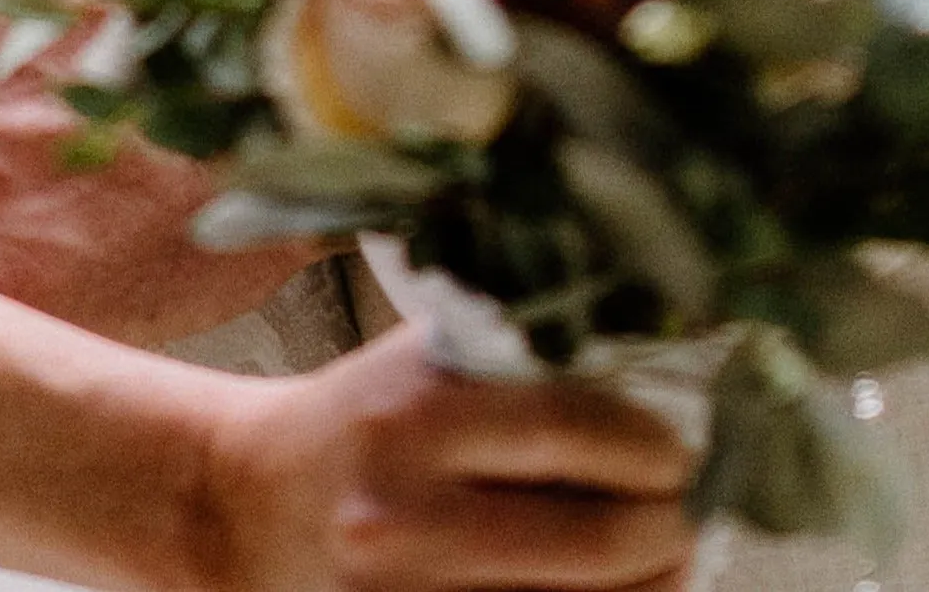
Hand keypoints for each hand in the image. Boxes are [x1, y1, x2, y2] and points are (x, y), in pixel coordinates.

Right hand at [202, 330, 696, 591]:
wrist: (246, 504)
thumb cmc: (360, 421)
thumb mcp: (425, 362)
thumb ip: (525, 360)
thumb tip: (663, 386)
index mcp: (418, 414)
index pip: (583, 430)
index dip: (657, 448)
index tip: (679, 451)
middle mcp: (407, 514)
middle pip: (601, 543)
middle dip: (669, 530)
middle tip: (683, 513)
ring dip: (648, 590)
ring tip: (657, 559)